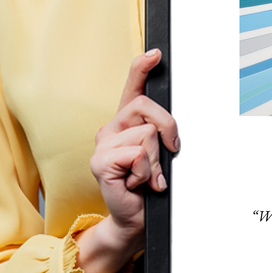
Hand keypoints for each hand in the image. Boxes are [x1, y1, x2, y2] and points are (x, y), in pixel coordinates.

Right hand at [75, 49, 179, 272]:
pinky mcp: (100, 162)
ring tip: (147, 176)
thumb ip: (161, 134)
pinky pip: (137, 154)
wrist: (135, 218)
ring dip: (156, 160)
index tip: (156, 54)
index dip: (142, 68)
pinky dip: (146, 172)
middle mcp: (111, 128)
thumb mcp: (160, 154)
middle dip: (168, 129)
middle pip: (147, 107)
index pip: (133, 87)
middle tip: (169, 153)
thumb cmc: (149, 185)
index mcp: (126, 122)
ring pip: (147, 134)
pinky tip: (137, 184)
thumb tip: (172, 125)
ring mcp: (103, 144)